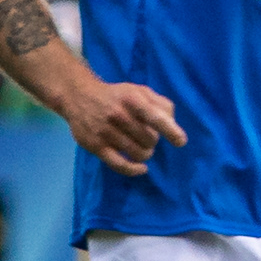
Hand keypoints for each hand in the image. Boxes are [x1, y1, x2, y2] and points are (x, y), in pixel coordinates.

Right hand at [66, 81, 188, 176]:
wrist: (79, 97)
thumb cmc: (116, 95)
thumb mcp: (139, 91)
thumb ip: (160, 103)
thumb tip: (172, 123)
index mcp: (132, 99)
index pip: (155, 117)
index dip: (170, 130)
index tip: (180, 142)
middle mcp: (118, 115)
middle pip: (149, 139)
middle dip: (153, 141)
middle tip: (146, 136)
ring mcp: (106, 132)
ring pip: (137, 153)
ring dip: (145, 153)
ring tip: (142, 147)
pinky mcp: (95, 146)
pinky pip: (119, 165)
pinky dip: (133, 170)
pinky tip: (141, 168)